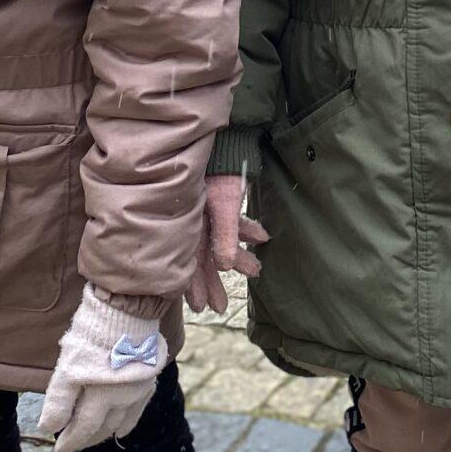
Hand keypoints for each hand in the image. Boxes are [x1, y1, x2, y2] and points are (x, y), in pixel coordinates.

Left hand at [38, 289, 165, 451]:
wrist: (127, 308)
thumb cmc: (93, 336)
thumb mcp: (68, 367)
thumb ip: (59, 401)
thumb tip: (48, 428)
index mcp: (101, 397)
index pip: (84, 428)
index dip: (70, 440)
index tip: (57, 449)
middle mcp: (123, 399)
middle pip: (102, 427)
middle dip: (85, 439)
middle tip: (71, 445)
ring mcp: (138, 389)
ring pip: (120, 421)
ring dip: (104, 432)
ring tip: (93, 438)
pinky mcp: (147, 377)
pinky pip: (138, 409)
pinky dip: (128, 422)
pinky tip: (121, 430)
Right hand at [187, 174, 267, 313]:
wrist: (226, 144)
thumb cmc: (219, 172)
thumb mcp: (222, 205)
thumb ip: (224, 236)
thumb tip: (225, 267)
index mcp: (188, 227)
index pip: (187, 264)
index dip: (193, 287)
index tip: (201, 307)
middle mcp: (195, 224)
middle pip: (203, 259)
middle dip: (214, 281)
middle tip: (221, 306)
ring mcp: (208, 214)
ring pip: (222, 242)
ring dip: (239, 257)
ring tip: (257, 270)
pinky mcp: (222, 203)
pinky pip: (234, 223)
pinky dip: (247, 231)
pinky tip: (263, 237)